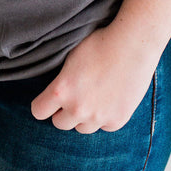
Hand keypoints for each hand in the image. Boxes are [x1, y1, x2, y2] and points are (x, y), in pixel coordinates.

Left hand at [30, 23, 160, 132]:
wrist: (132, 44)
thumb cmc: (99, 43)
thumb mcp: (70, 56)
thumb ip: (60, 79)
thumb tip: (53, 89)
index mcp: (61, 90)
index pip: (38, 111)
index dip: (42, 105)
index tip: (48, 100)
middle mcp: (77, 108)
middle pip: (59, 123)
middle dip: (63, 112)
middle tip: (74, 97)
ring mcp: (98, 117)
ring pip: (82, 128)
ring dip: (84, 117)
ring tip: (93, 97)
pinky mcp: (117, 120)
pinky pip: (104, 126)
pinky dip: (105, 117)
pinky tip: (110, 98)